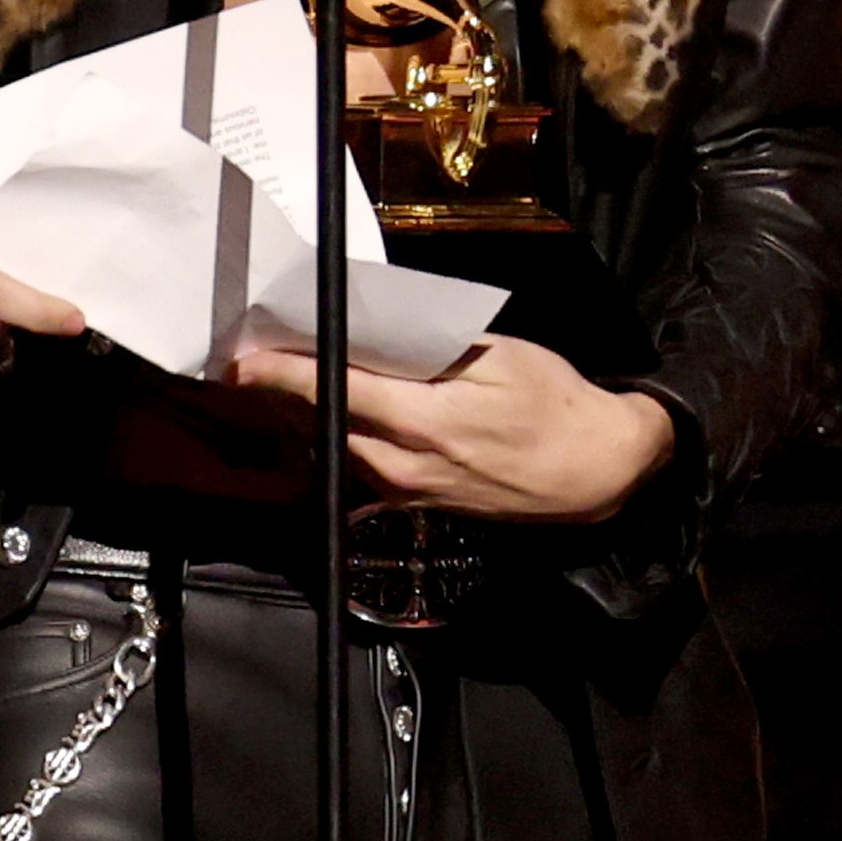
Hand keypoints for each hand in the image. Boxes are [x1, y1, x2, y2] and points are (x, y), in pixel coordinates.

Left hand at [220, 331, 675, 521]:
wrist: (595, 474)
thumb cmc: (558, 407)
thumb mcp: (504, 358)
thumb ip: (434, 350)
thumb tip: (379, 336)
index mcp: (425, 422)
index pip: (334, 394)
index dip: (283, 376)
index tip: (246, 359)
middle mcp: (404, 466)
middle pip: (322, 425)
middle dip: (287, 394)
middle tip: (262, 357)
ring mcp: (406, 492)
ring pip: (337, 448)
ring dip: (312, 416)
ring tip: (298, 379)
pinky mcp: (414, 505)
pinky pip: (361, 466)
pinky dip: (343, 437)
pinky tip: (347, 413)